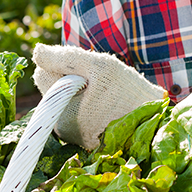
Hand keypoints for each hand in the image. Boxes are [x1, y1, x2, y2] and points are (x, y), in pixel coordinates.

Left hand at [32, 44, 166, 149]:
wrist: (155, 120)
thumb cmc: (128, 91)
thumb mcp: (99, 66)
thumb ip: (64, 57)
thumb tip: (36, 52)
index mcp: (62, 112)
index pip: (42, 75)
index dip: (61, 64)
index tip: (84, 68)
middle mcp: (63, 129)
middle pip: (52, 88)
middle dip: (68, 78)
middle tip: (96, 80)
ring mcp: (72, 136)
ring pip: (63, 99)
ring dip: (77, 90)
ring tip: (103, 92)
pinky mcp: (83, 139)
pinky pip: (74, 111)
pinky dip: (84, 102)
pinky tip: (104, 103)